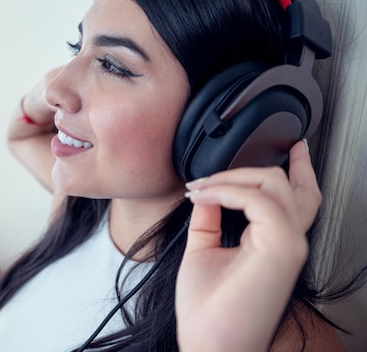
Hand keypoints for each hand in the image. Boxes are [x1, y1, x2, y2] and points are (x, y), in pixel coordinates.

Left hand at [175, 140, 320, 351]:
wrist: (208, 344)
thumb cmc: (208, 311)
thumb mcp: (203, 250)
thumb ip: (208, 219)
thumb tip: (204, 193)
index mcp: (273, 243)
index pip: (292, 197)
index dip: (288, 169)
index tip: (247, 158)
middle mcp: (287, 242)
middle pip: (288, 184)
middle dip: (257, 162)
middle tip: (218, 165)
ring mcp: (287, 244)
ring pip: (274, 184)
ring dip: (230, 178)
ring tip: (199, 188)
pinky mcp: (280, 248)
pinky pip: (258, 199)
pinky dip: (227, 191)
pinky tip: (203, 196)